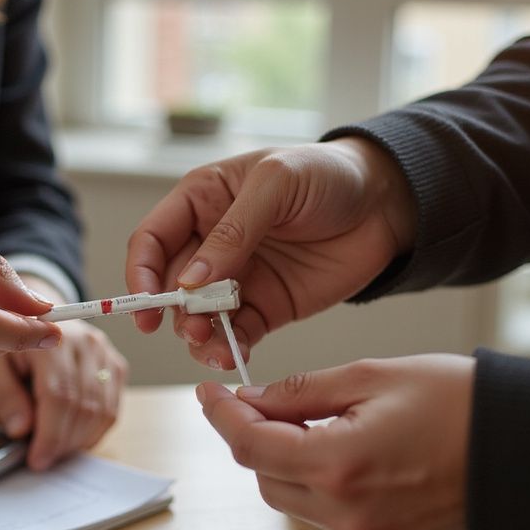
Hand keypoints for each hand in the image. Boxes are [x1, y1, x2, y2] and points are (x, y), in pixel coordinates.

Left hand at [0, 277, 127, 469]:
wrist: (35, 318)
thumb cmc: (10, 344)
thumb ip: (4, 395)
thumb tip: (21, 429)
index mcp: (51, 336)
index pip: (59, 396)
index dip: (50, 435)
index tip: (36, 459)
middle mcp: (86, 342)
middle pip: (83, 407)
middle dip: (62, 442)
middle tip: (42, 459)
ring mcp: (105, 353)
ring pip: (102, 412)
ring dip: (78, 440)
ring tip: (55, 450)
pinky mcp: (116, 365)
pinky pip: (112, 410)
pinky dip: (94, 432)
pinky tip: (73, 438)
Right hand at [125, 139, 415, 372]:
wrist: (388, 204)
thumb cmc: (328, 174)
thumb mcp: (277, 184)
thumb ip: (233, 230)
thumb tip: (190, 281)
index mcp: (201, 201)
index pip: (152, 240)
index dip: (141, 272)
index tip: (146, 302)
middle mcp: (211, 243)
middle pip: (170, 286)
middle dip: (175, 311)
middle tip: (194, 327)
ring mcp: (237, 279)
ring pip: (198, 316)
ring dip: (198, 335)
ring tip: (213, 345)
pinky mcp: (265, 308)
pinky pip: (235, 334)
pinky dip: (228, 348)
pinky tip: (232, 355)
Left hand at [196, 354, 474, 529]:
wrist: (527, 453)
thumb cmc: (462, 405)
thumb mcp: (372, 376)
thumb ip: (301, 391)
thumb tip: (252, 399)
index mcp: (339, 465)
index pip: (249, 445)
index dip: (221, 415)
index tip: (209, 393)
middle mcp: (346, 513)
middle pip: (262, 476)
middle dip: (252, 436)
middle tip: (261, 399)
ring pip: (289, 498)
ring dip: (281, 460)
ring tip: (307, 419)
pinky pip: (323, 514)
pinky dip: (314, 481)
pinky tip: (335, 448)